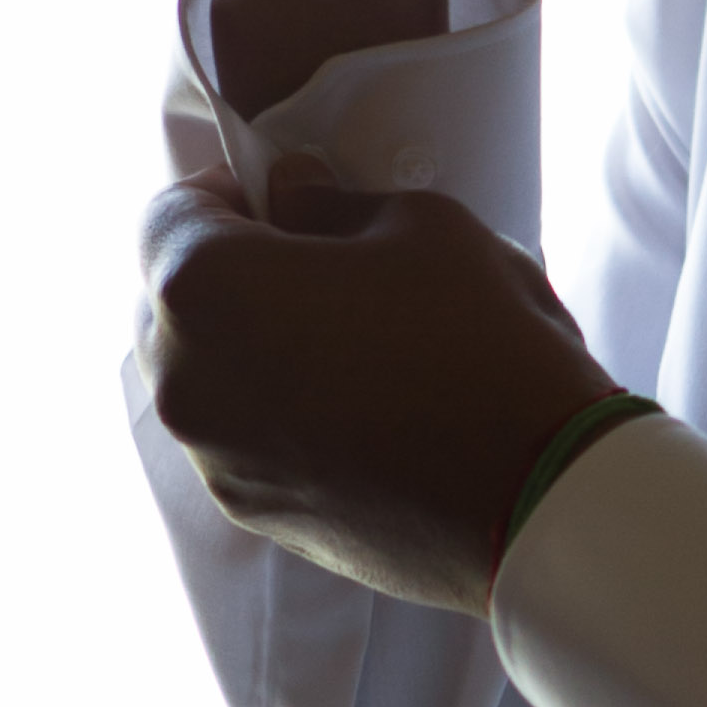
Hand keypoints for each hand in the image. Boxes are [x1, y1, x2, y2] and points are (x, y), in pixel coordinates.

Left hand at [135, 155, 617, 617]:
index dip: (230, 193)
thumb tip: (293, 196)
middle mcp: (184, 379)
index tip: (287, 199)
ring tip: (355, 348)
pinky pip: (244, 440)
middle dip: (238, 276)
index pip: (170, 213)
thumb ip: (331, 201)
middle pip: (177, 301)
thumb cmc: (480, 343)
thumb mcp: (421, 224)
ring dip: (258, 350)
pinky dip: (281, 416)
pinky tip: (365, 410)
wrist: (536, 493)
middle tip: (328, 272)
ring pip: (209, 376)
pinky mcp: (255, 513)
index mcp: (204, 287)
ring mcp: (214, 458)